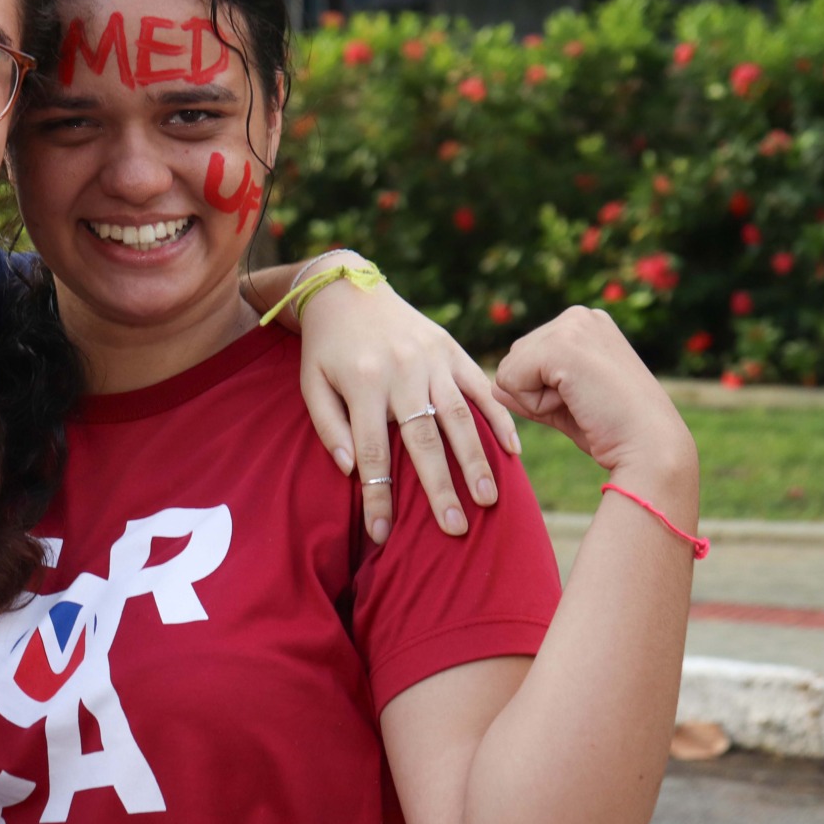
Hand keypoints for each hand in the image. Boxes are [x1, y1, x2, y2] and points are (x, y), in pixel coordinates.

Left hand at [298, 275, 519, 543]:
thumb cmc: (325, 347)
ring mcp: (431, 359)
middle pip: (424, 441)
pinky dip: (499, 419)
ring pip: (459, 417)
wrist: (346, 287)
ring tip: (488, 499)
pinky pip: (481, 387)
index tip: (382, 536)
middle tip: (455, 530)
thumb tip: (350, 471)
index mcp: (363, 384)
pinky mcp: (451, 348)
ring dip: (476, 460)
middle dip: (440, 489)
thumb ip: (328, 427)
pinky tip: (513, 452)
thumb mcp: (310, 384)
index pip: (373, 454)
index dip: (378, 498)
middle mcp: (401, 372)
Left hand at [491, 307, 695, 479]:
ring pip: (509, 371)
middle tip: (586, 404)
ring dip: (537, 400)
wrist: (650, 447)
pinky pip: (510, 382)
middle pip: (513, 361)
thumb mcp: (563, 405)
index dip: (545, 392)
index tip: (589, 400)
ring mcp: (570, 326)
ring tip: (584, 403)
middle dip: (538, 394)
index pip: (527, 358)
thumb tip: (495, 385)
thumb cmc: (614, 431)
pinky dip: (535, 405)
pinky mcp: (559, 346)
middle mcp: (578, 316)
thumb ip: (530, 390)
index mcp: (584, 324)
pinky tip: (576, 403)